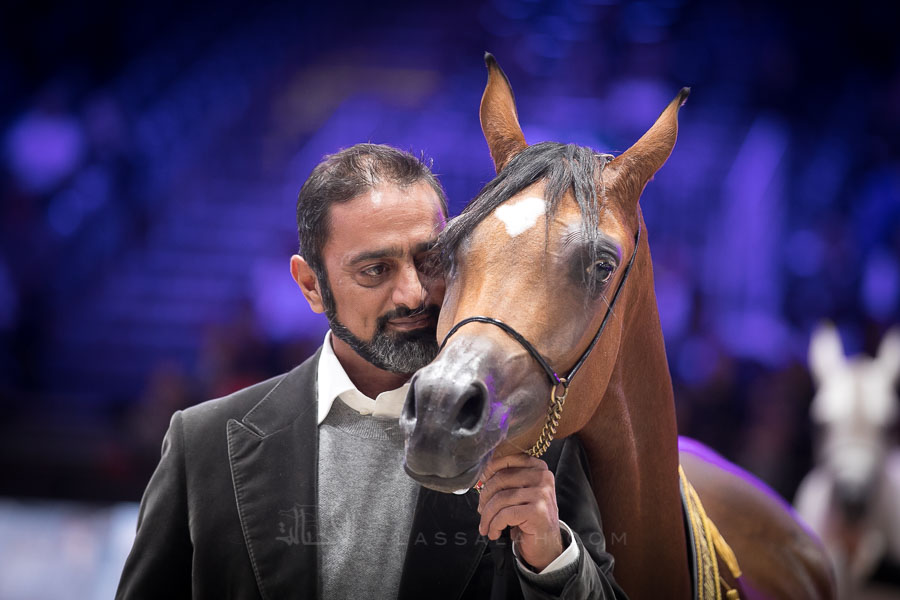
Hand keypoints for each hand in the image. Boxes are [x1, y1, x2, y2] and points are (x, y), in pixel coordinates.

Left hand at [476, 453, 563, 570]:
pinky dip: (494, 525)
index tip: (481, 482)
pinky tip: (494, 533)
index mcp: (538, 468)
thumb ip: (508, 480)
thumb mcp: (521, 493)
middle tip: (481, 511)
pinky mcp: (537, 511)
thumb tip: (482, 477)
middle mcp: (542, 477)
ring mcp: (541, 494)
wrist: (546, 545)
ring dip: (487, 515)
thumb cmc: (529, 518)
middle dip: (484, 497)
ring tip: (486, 526)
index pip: (508, 459)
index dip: (489, 469)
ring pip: (500, 498)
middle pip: (501, 479)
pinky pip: (505, 515)